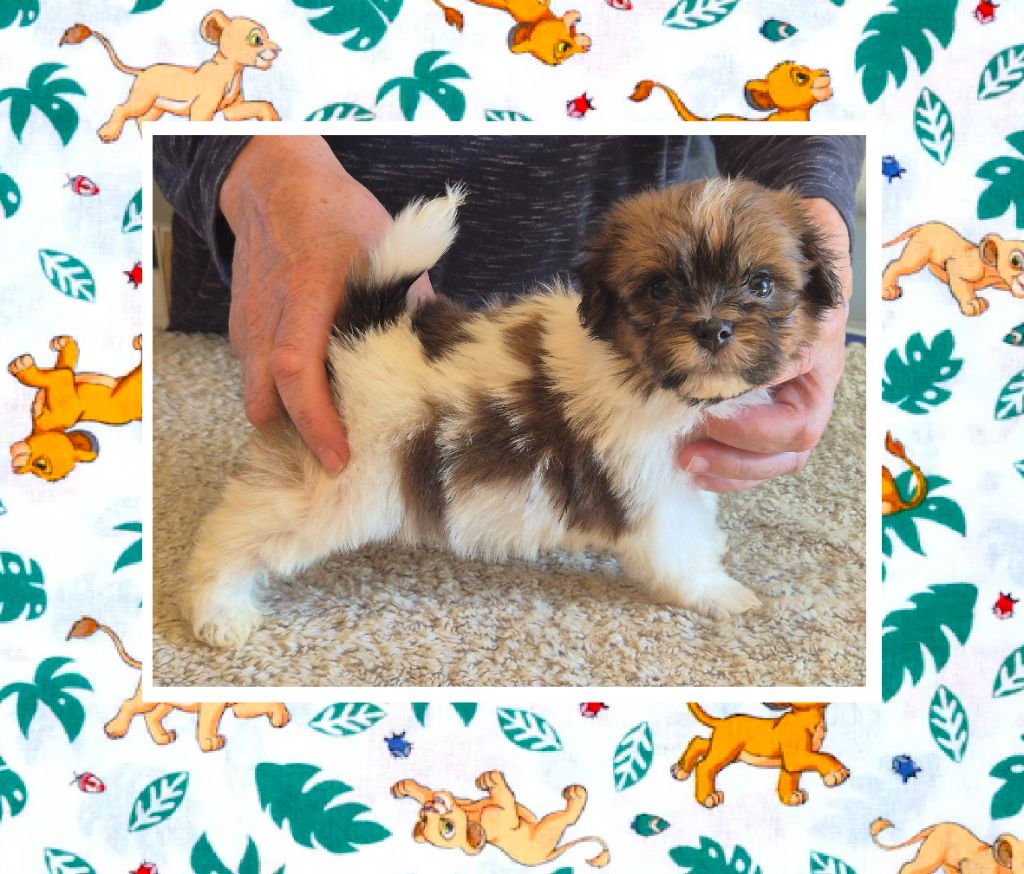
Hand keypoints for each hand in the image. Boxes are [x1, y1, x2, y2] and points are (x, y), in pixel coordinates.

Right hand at [220, 136, 432, 473]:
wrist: (273, 185)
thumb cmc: (336, 215)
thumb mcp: (387, 248)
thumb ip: (411, 303)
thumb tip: (440, 352)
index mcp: (307, 294)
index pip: (297, 370)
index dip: (316, 420)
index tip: (339, 456)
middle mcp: (268, 317)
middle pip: (267, 400)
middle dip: (300, 438)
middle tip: (339, 462)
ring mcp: (247, 325)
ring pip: (258, 395)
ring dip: (288, 419)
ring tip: (329, 433)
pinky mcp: (240, 329)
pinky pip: (255, 378)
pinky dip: (279, 396)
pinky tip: (313, 397)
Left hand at [677, 197, 852, 492]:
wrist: (792, 239)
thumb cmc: (785, 257)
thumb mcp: (781, 280)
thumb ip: (760, 321)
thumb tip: (723, 372)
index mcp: (816, 363)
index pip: (796, 422)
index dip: (752, 431)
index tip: (707, 417)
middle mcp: (808, 389)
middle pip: (789, 452)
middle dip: (737, 462)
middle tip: (688, 455)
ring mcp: (790, 401)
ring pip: (774, 459)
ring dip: (729, 470)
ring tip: (686, 463)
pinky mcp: (765, 407)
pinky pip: (755, 451)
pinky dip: (725, 463)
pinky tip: (693, 462)